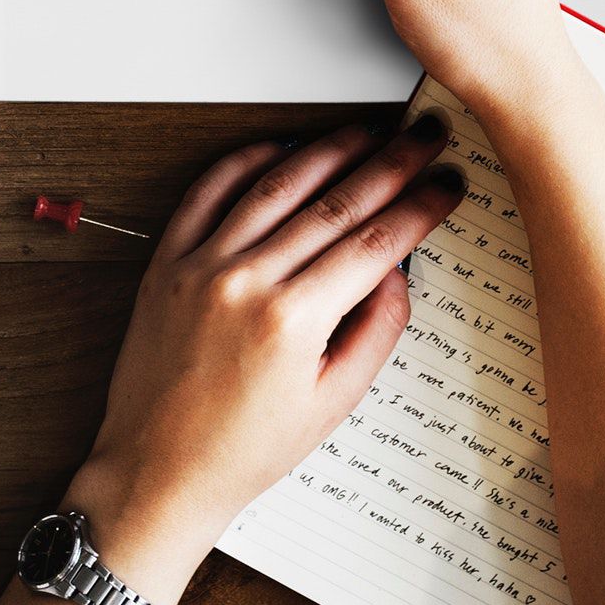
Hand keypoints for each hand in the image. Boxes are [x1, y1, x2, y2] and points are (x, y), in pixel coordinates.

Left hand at [60, 123, 466, 603]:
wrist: (158, 471)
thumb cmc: (242, 451)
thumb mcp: (331, 404)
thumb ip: (375, 332)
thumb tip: (397, 271)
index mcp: (293, 321)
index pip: (375, 242)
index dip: (420, 207)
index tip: (446, 184)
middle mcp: (246, 281)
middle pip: (336, 202)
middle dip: (391, 164)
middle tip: (424, 138)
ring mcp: (202, 265)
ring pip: (277, 184)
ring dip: (328, 149)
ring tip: (367, 132)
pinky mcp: (167, 261)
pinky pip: (208, 192)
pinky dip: (247, 162)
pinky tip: (281, 147)